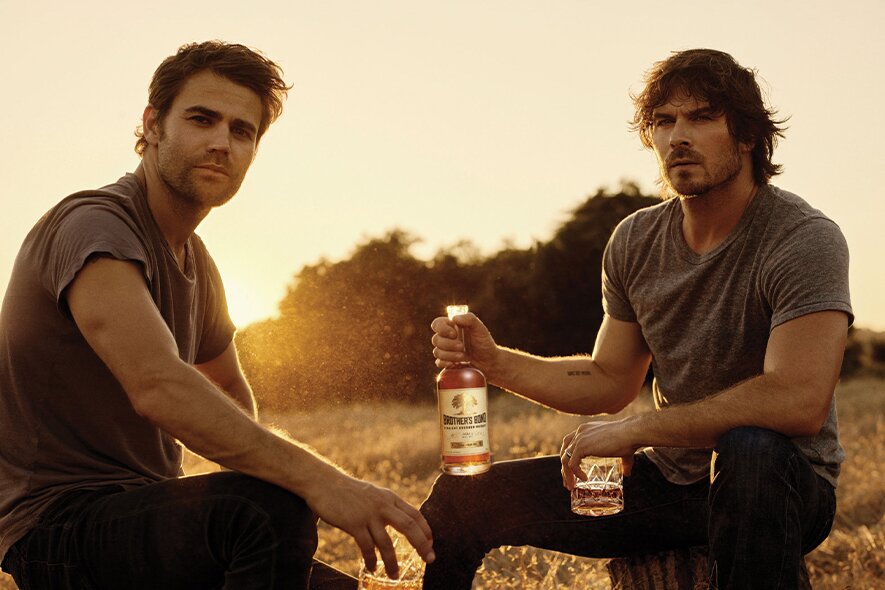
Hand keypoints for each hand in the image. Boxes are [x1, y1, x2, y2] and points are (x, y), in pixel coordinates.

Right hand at [305, 474, 433, 578]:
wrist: (324, 483)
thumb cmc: (349, 492)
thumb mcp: (373, 494)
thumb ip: (387, 506)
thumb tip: (401, 521)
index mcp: (389, 498)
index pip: (415, 514)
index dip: (425, 530)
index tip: (430, 545)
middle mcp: (382, 505)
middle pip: (409, 526)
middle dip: (421, 544)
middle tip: (429, 559)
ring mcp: (368, 514)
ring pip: (386, 543)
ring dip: (392, 562)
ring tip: (394, 576)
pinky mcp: (353, 523)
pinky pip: (366, 546)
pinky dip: (371, 559)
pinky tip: (372, 568)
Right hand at [430, 312, 498, 373]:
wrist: (489, 362)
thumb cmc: (484, 343)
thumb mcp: (480, 328)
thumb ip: (469, 319)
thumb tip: (454, 318)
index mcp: (452, 327)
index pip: (437, 324)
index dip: (441, 329)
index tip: (454, 334)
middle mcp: (447, 338)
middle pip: (435, 339)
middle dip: (448, 344)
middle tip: (462, 347)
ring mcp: (446, 351)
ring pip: (436, 352)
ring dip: (449, 355)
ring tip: (463, 356)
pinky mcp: (448, 362)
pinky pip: (438, 363)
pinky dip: (444, 363)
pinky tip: (454, 364)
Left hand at [560, 417, 638, 488]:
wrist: (631, 433)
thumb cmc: (629, 439)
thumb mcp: (622, 451)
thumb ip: (623, 462)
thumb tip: (627, 474)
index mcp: (586, 430)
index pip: (570, 442)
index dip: (569, 457)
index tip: (571, 471)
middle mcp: (580, 432)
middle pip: (565, 450)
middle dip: (564, 467)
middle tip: (568, 482)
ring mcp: (579, 439)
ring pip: (565, 458)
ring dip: (566, 474)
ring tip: (572, 486)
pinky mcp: (582, 446)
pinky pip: (572, 464)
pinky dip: (576, 473)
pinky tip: (584, 479)